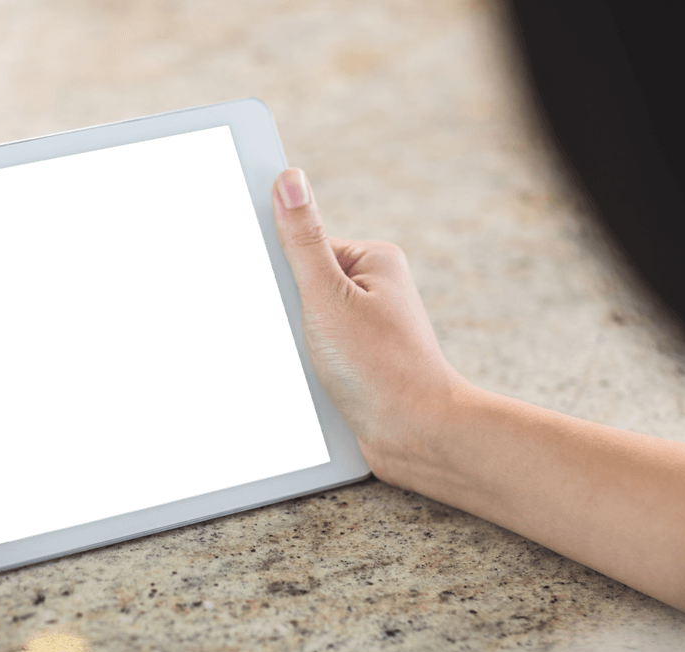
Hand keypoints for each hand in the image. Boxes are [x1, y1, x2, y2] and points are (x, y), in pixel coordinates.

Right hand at [271, 168, 468, 482]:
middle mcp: (371, 290)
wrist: (415, 438)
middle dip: (285, 315)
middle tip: (302, 341)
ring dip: (292, 348)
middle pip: (298, 288)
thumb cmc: (382, 368)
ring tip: (315, 370)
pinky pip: (311, 355)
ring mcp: (363, 328)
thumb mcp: (329, 298)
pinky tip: (311, 384)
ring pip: (301, 326)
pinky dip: (303, 368)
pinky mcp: (354, 362)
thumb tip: (288, 180)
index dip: (277, 268)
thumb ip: (302, 242)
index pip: (301, 246)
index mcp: (371, 260)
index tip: (269, 292)